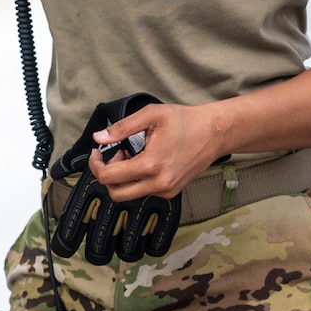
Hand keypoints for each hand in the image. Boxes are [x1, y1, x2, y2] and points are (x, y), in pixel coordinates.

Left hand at [89, 100, 228, 202]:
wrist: (215, 133)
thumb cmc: (185, 121)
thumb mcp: (151, 115)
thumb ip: (122, 128)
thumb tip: (99, 138)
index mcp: (151, 165)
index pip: (109, 177)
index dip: (96, 165)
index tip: (96, 153)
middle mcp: (159, 184)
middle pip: (116, 193)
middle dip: (107, 176)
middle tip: (114, 156)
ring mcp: (166, 190)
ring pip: (129, 194)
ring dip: (123, 178)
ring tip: (131, 155)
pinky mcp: (171, 192)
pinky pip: (144, 192)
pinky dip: (137, 180)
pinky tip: (144, 161)